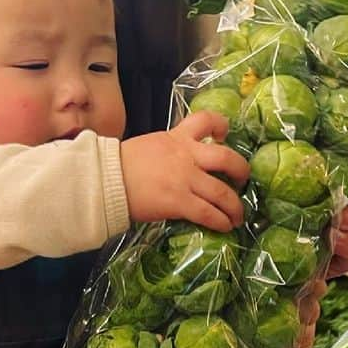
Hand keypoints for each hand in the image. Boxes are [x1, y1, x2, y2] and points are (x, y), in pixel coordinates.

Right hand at [120, 111, 249, 232]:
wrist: (104, 180)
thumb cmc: (121, 165)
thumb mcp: (150, 146)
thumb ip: (170, 151)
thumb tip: (183, 165)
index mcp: (176, 138)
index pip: (204, 120)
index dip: (221, 125)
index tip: (226, 133)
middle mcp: (186, 155)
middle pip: (226, 158)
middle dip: (241, 171)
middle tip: (242, 181)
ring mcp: (184, 179)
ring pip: (223, 192)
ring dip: (235, 206)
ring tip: (237, 216)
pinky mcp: (179, 201)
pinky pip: (208, 213)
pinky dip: (221, 221)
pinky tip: (224, 226)